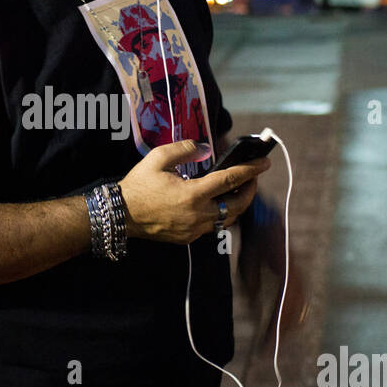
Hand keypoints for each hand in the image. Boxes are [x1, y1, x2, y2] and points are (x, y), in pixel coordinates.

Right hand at [119, 139, 270, 243]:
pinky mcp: (188, 237)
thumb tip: (205, 149)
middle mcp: (198, 214)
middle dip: (250, 190)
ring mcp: (194, 229)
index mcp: (193, 194)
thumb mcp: (158, 158)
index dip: (251, 170)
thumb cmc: (138, 185)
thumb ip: (185, 149)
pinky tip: (216, 203)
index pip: (231, 180)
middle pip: (237, 205)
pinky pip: (212, 226)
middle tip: (252, 177)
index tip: (265, 163)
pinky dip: (220, 214)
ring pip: (227, 219)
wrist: (121, 214)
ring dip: (237, 204)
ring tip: (237, 190)